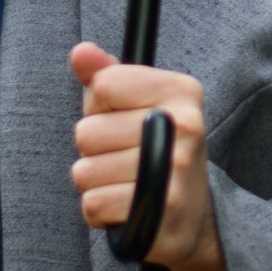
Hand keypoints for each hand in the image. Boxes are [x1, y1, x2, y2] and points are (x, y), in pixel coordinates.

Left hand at [70, 44, 217, 270]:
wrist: (191, 220)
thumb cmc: (154, 152)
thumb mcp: (136, 107)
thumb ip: (107, 76)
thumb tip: (80, 51)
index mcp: (182, 91)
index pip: (103, 85)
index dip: (100, 107)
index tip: (124, 122)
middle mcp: (185, 125)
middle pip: (87, 131)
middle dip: (94, 151)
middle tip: (126, 159)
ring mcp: (176, 168)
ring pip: (85, 171)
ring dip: (95, 183)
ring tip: (125, 184)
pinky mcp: (161, 209)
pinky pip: (93, 203)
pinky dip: (100, 211)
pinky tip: (125, 208)